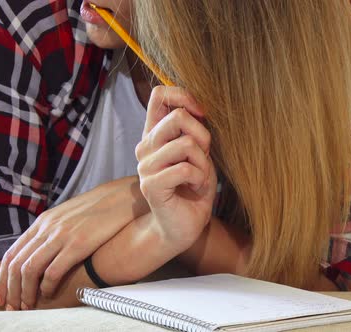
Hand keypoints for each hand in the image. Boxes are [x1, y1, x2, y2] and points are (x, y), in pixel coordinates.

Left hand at [0, 176, 147, 310]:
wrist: (122, 197)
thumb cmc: (100, 209)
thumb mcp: (70, 215)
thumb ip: (55, 231)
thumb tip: (46, 250)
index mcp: (44, 221)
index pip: (12, 253)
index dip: (5, 277)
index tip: (5, 293)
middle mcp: (48, 228)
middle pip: (17, 264)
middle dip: (12, 289)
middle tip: (15, 304)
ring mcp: (62, 235)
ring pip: (30, 270)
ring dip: (26, 291)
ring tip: (30, 303)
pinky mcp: (78, 244)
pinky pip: (53, 271)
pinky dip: (46, 286)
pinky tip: (49, 292)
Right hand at [135, 86, 215, 251]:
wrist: (185, 226)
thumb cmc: (195, 188)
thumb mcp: (200, 153)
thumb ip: (194, 130)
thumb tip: (198, 108)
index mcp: (155, 134)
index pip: (159, 95)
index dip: (184, 96)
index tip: (201, 114)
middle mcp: (145, 146)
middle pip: (178, 117)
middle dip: (203, 136)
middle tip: (205, 157)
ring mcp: (145, 166)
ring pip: (185, 144)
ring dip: (203, 162)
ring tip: (200, 177)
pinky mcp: (151, 185)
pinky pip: (185, 169)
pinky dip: (200, 178)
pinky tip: (196, 188)